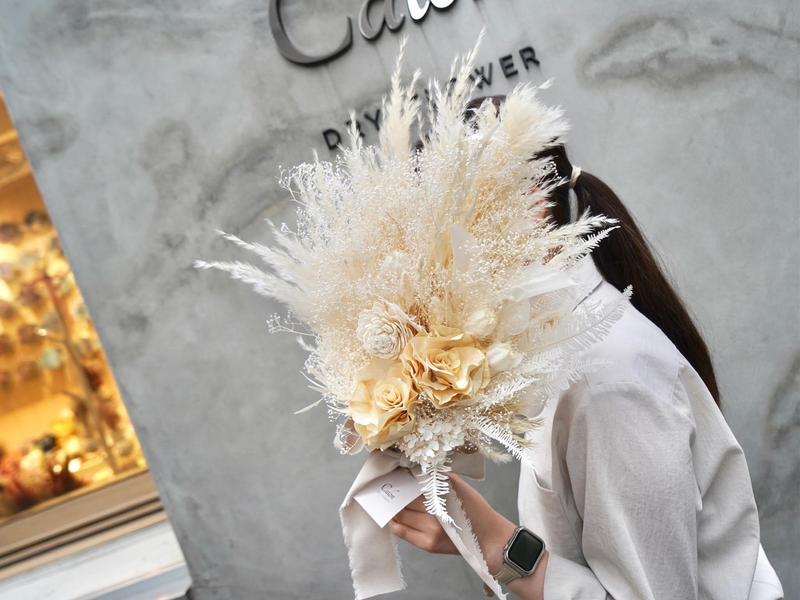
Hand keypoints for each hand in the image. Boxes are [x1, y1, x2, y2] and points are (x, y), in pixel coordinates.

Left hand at [389, 473, 516, 573]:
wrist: (488, 536)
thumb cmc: (474, 508)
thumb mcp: (458, 486)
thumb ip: (438, 478)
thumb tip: (416, 470)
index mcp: (442, 498)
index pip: (412, 486)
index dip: (402, 480)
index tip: (396, 475)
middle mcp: (434, 515)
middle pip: (404, 501)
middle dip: (397, 494)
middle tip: (389, 486)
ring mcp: (430, 532)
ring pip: (401, 516)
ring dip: (394, 508)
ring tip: (390, 500)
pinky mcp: (427, 545)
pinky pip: (403, 532)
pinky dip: (396, 523)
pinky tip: (394, 516)